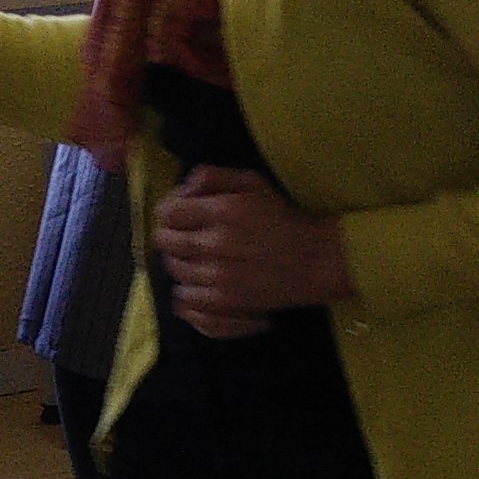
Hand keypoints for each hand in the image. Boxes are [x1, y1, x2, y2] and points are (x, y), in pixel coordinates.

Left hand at [153, 166, 351, 335]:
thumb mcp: (253, 183)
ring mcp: (219, 275)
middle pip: (164, 241)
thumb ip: (213, 177)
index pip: (168, 212)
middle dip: (171, 235)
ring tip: (198, 258)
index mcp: (224, 210)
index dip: (170, 211)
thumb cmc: (282, 218)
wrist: (313, 261)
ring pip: (173, 269)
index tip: (181, 214)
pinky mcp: (224, 301)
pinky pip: (183, 299)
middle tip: (187, 236)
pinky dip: (186, 290)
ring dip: (180, 262)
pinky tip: (200, 282)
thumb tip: (183, 187)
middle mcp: (217, 243)